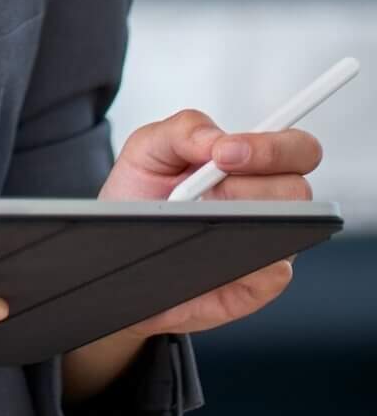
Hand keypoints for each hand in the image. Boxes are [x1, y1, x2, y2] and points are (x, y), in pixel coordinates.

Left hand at [93, 108, 321, 339]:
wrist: (115, 246)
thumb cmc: (142, 195)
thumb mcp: (148, 149)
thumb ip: (184, 130)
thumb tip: (219, 139)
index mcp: (253, 165)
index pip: (298, 149)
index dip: (273, 148)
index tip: (225, 153)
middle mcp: (270, 204)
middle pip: (299, 191)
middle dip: (251, 186)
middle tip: (208, 190)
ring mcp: (269, 245)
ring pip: (289, 232)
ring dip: (242, 222)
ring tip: (197, 220)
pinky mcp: (256, 285)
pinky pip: (270, 277)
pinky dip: (241, 264)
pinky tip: (208, 255)